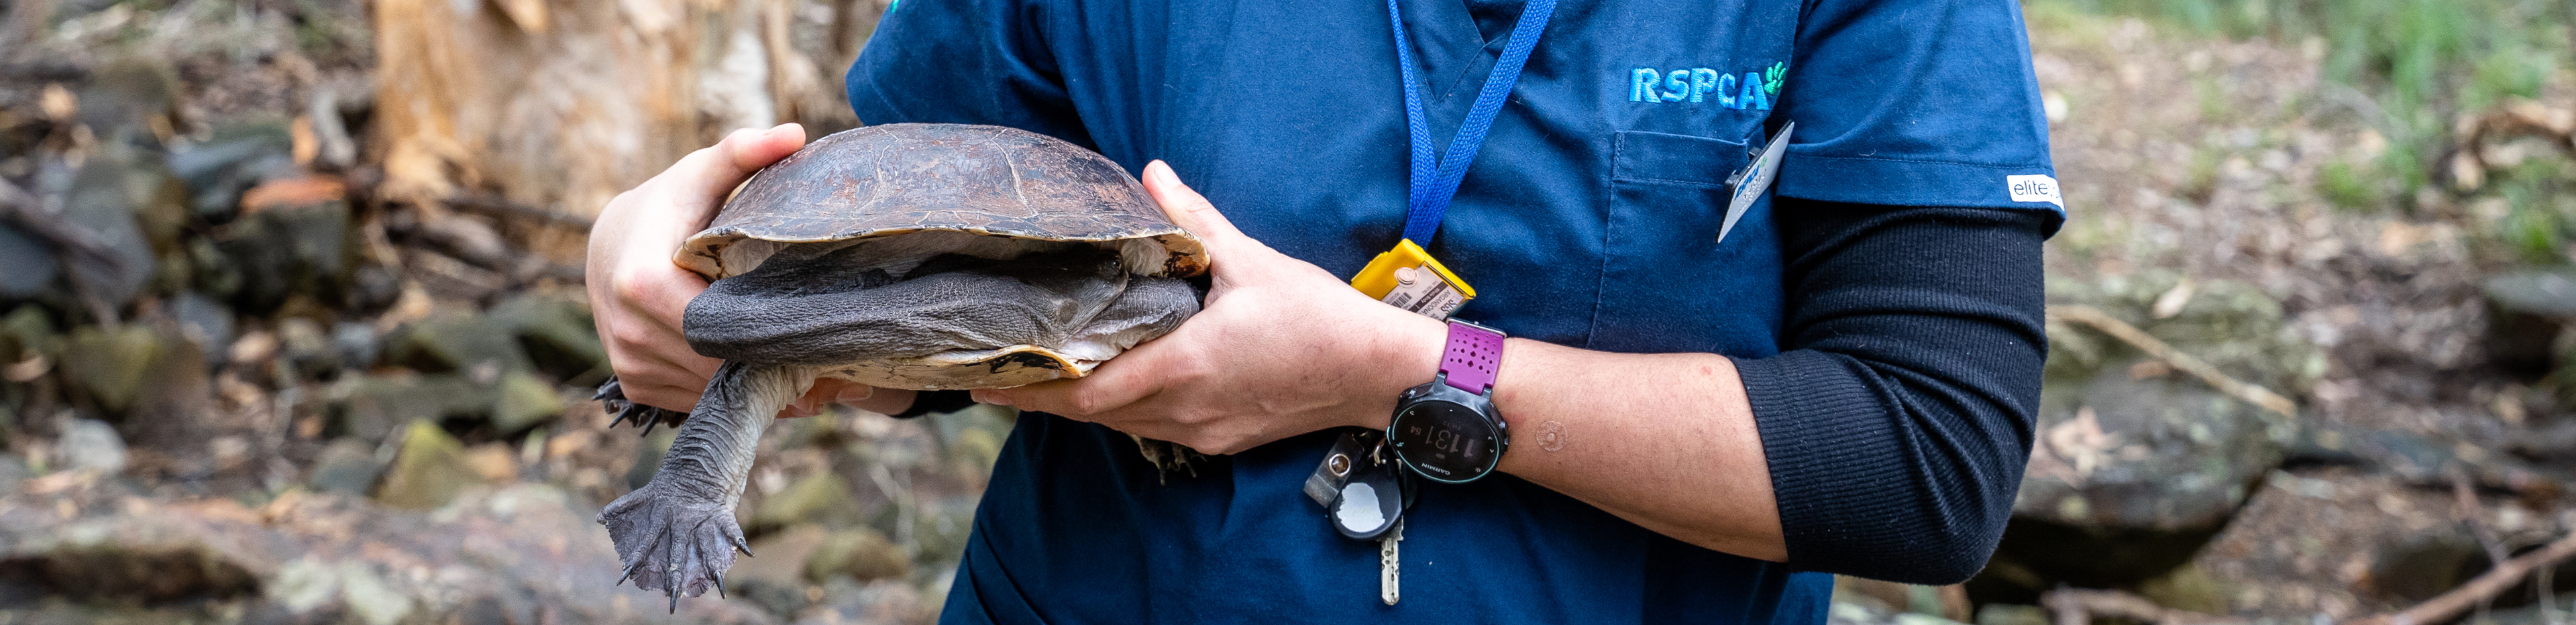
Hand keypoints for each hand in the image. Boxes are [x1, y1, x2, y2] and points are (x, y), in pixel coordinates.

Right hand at [587, 123, 906, 416]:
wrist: (611, 244)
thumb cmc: (668, 206)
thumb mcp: (702, 175)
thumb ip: (743, 153)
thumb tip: (794, 134)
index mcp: (642, 282)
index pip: (714, 328)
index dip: (766, 335)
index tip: (814, 332)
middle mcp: (629, 331)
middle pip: (717, 366)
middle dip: (772, 366)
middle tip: (830, 363)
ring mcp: (630, 363)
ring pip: (709, 392)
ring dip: (756, 387)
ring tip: (808, 372)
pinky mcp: (637, 384)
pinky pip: (695, 401)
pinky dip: (731, 393)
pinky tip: (765, 376)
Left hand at [971, 161, 1446, 453]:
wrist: (1376, 374)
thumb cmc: (1318, 319)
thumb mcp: (1252, 262)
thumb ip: (1194, 223)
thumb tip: (1152, 176)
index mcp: (1186, 365)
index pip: (1088, 392)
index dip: (1032, 391)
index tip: (986, 382)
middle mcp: (1186, 409)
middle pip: (1093, 415)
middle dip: (1042, 398)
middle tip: (995, 378)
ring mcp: (1202, 431)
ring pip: (1122, 426)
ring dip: (1081, 407)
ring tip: (1039, 382)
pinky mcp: (1220, 438)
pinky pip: (1153, 430)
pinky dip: (1122, 413)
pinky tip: (1111, 390)